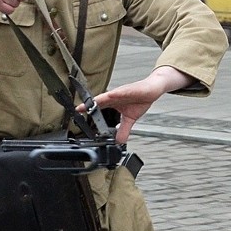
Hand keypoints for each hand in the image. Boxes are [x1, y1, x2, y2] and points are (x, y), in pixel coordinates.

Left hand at [77, 67, 193, 142]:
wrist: (152, 90)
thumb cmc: (140, 101)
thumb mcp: (130, 119)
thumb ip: (123, 130)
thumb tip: (119, 141)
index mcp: (113, 103)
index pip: (98, 107)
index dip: (88, 109)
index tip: (78, 113)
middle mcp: (114, 97)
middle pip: (99, 100)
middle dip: (89, 104)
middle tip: (79, 109)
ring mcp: (121, 92)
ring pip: (108, 95)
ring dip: (99, 99)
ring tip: (91, 103)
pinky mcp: (130, 89)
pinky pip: (121, 91)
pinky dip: (116, 93)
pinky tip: (110, 95)